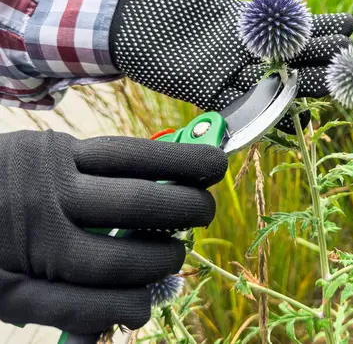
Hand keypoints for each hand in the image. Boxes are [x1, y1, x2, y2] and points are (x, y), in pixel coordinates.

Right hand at [0, 130, 227, 333]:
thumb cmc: (0, 180)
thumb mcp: (39, 156)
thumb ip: (88, 167)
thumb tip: (158, 179)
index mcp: (54, 157)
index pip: (137, 157)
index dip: (185, 161)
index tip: (216, 165)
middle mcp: (46, 198)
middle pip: (138, 205)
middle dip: (185, 210)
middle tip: (204, 212)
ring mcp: (32, 247)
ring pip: (118, 261)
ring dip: (159, 262)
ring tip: (174, 256)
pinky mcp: (15, 292)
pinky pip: (83, 306)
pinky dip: (121, 309)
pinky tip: (140, 306)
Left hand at [108, 0, 352, 130]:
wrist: (120, 12)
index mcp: (245, 22)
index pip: (292, 26)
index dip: (320, 25)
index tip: (349, 23)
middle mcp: (241, 50)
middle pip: (289, 57)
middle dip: (320, 55)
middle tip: (350, 54)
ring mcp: (225, 72)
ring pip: (272, 83)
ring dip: (302, 84)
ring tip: (334, 82)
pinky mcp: (205, 91)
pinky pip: (240, 106)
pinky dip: (265, 111)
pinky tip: (293, 113)